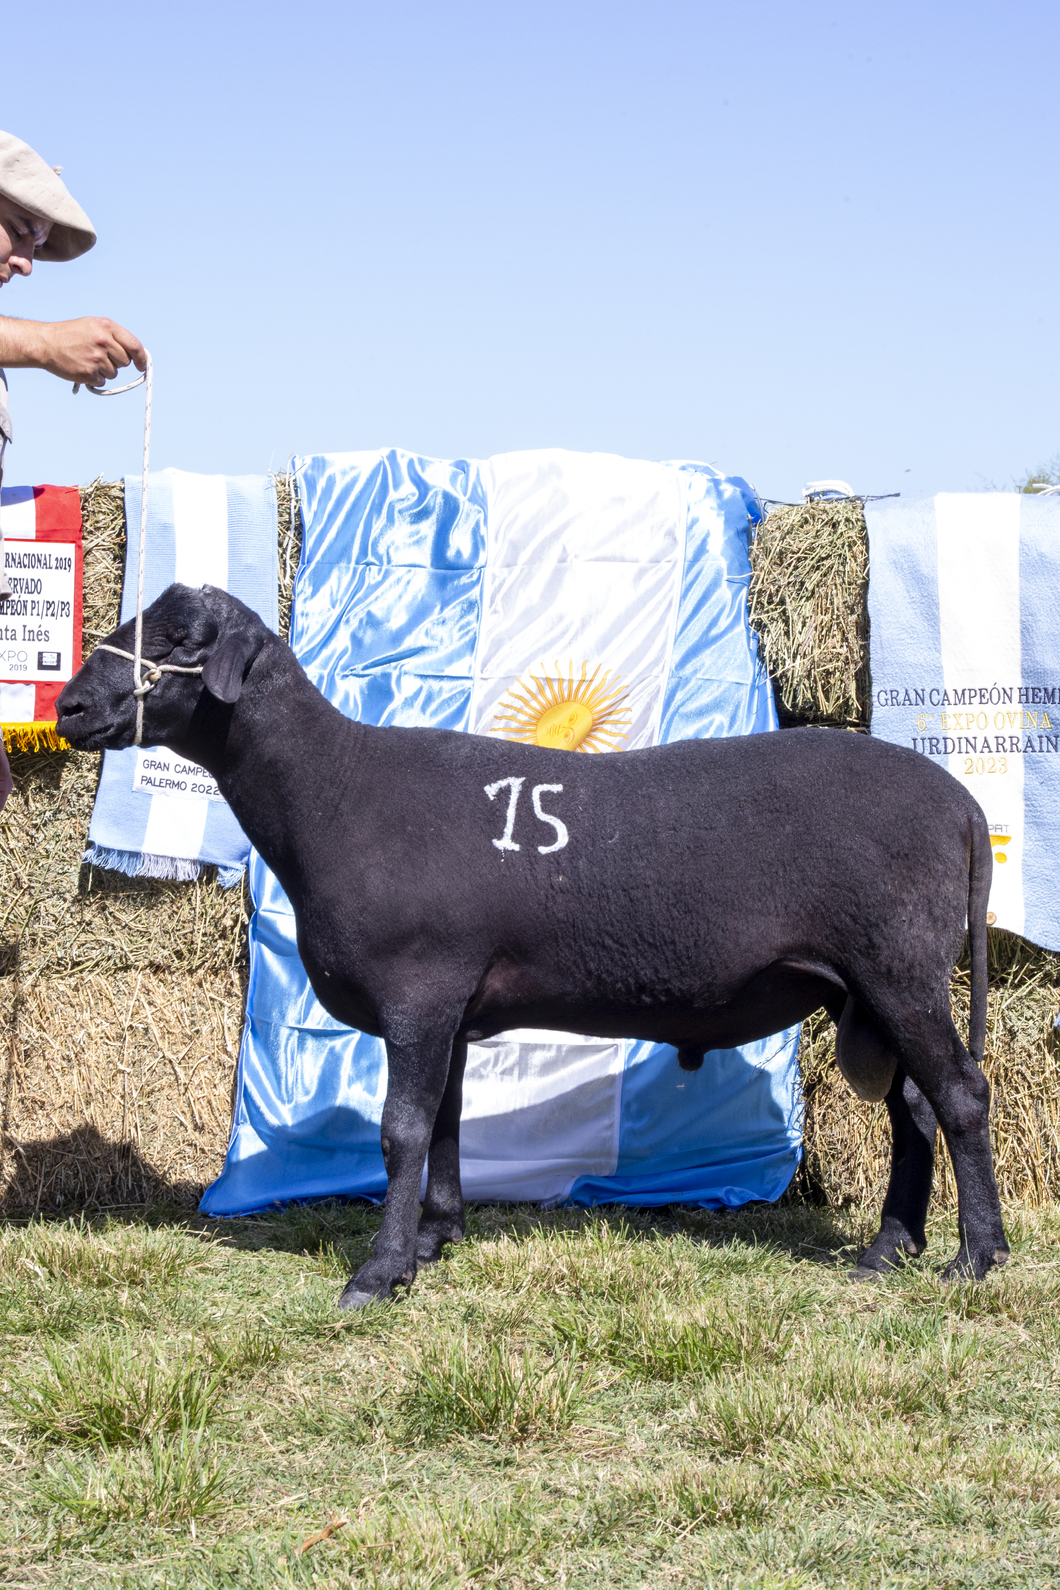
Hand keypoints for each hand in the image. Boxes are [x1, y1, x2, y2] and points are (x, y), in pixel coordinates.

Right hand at [26, 317, 145, 383]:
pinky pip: (102, 381)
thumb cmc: (72, 334)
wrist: (46, 343)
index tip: (142, 365)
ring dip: (104, 370)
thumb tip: (137, 354)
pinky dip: (95, 378)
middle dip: (117, 362)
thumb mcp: (94, 326)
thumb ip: (115, 336)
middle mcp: (104, 342)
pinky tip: (83, 367)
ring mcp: (96, 358)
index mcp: (107, 327)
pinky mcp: (88, 373)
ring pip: (114, 373)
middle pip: (125, 362)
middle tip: (100, 356)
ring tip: (88, 359)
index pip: (135, 346)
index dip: (141, 358)